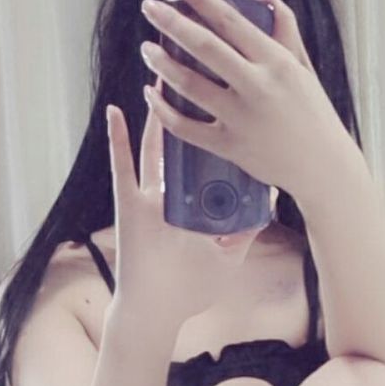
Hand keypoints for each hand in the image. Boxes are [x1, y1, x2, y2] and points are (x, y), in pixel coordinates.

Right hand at [103, 97, 262, 340]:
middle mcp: (173, 192)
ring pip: (155, 145)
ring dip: (158, 111)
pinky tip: (117, 112)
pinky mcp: (130, 204)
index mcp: (197, 202)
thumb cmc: (191, 290)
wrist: (159, 312)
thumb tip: (267, 203)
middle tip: (202, 74)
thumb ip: (245, 230)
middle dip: (192, 113)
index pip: (211, 160)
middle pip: (185, 143)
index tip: (237, 106)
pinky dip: (118, 140)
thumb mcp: (228, 256)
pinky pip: (123, 167)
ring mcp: (150, 194)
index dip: (221, 134)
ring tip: (162, 73)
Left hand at [138, 0, 355, 201]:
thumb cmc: (313, 114)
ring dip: (162, 64)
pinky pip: (187, 128)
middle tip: (149, 7)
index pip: (232, 21)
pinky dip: (164, 111)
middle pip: (204, 47)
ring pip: (190, 85)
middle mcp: (257, 87)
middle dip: (171, 22)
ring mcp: (242, 119)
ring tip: (148, 50)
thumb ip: (283, 24)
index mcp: (276, 62)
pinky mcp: (231, 147)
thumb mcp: (302, 66)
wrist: (323, 168)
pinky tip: (152, 95)